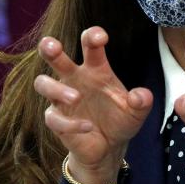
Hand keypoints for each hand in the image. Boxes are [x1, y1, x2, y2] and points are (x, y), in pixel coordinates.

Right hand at [34, 27, 153, 183]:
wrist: (109, 147)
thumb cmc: (121, 120)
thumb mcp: (137, 112)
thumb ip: (142, 102)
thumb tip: (141, 96)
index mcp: (96, 69)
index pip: (89, 46)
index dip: (92, 36)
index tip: (100, 37)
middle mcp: (75, 78)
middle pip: (55, 56)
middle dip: (50, 48)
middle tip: (52, 46)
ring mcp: (61, 98)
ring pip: (43, 83)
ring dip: (56, 88)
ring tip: (77, 97)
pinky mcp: (56, 119)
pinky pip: (54, 117)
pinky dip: (71, 123)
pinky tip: (88, 126)